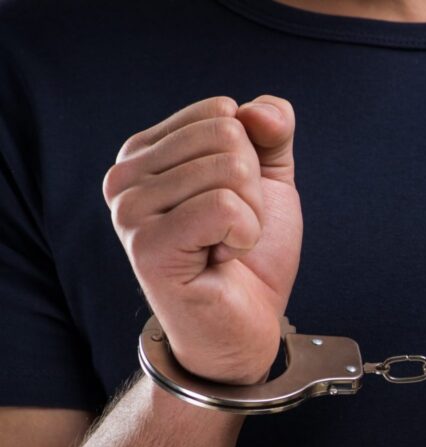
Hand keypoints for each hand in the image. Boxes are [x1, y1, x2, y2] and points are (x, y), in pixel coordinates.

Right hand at [104, 95, 302, 383]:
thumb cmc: (249, 257)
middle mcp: (125, 177)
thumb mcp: (268, 181)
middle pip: (228, 136)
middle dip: (252, 188)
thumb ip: (270, 133)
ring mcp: (129, 212)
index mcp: (146, 152)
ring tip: (223, 248)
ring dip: (250, 217)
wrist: (246, 327)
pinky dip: (243, 235)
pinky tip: (220, 260)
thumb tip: (257, 109)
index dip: (251, 160)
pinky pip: (225, 207)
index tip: (231, 203)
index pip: (222, 111)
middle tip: (230, 230)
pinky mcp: (147, 246)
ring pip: (231, 171)